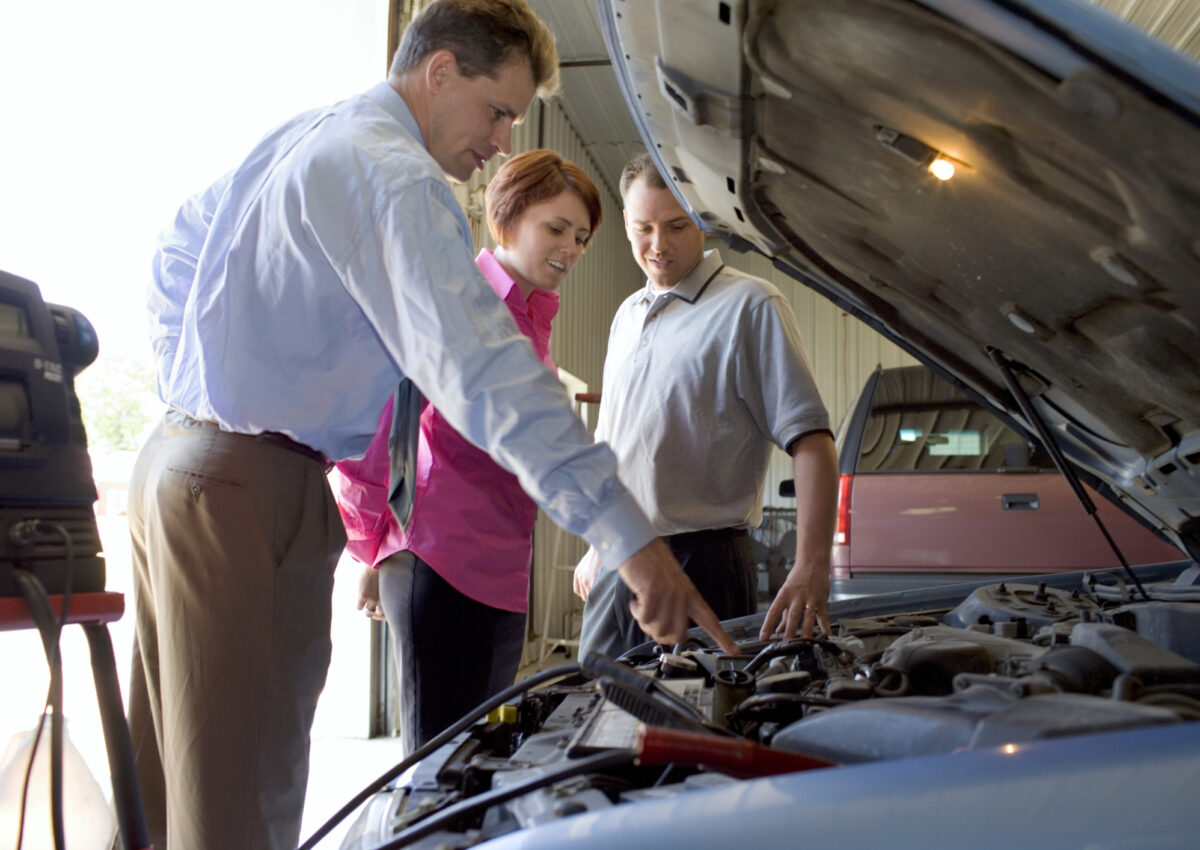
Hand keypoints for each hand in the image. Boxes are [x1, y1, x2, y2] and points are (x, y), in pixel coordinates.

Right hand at [356, 565, 386, 620]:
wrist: (376, 562)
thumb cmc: (384, 568)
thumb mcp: (389, 581)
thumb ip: (388, 589)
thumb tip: (386, 592)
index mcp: (390, 596)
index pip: (389, 611)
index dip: (383, 612)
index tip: (379, 609)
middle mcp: (383, 599)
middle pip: (380, 614)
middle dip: (376, 613)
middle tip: (371, 609)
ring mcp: (372, 599)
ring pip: (368, 613)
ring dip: (366, 611)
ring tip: (365, 605)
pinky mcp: (363, 596)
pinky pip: (359, 607)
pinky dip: (359, 605)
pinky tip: (359, 599)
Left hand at [573, 549, 600, 600]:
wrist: (601, 546)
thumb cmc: (598, 553)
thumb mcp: (588, 562)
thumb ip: (587, 571)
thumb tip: (593, 578)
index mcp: (577, 573)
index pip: (577, 590)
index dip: (584, 593)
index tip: (591, 593)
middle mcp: (579, 577)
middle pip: (583, 595)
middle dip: (591, 596)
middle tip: (599, 595)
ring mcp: (585, 579)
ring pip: (589, 595)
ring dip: (596, 596)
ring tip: (603, 594)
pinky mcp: (591, 580)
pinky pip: (594, 592)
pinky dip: (599, 593)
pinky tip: (604, 592)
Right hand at [617, 539, 738, 654]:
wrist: (639, 546)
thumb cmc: (651, 566)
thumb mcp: (671, 587)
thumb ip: (674, 607)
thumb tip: (666, 631)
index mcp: (690, 595)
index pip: (710, 621)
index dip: (723, 638)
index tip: (733, 650)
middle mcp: (682, 597)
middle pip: (678, 636)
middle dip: (661, 636)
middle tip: (651, 623)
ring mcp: (669, 595)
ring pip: (659, 631)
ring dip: (646, 623)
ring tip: (642, 607)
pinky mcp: (653, 593)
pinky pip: (645, 619)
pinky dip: (636, 613)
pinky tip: (636, 601)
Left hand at [759, 561, 829, 640]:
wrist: (813, 563)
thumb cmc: (798, 578)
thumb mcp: (786, 593)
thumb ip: (783, 614)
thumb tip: (778, 630)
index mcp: (784, 595)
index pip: (773, 611)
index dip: (768, 625)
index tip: (763, 636)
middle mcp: (797, 597)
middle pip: (792, 615)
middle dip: (790, 629)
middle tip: (787, 641)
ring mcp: (810, 598)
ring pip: (808, 616)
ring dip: (807, 629)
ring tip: (805, 641)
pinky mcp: (822, 600)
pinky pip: (823, 615)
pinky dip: (825, 626)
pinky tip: (825, 635)